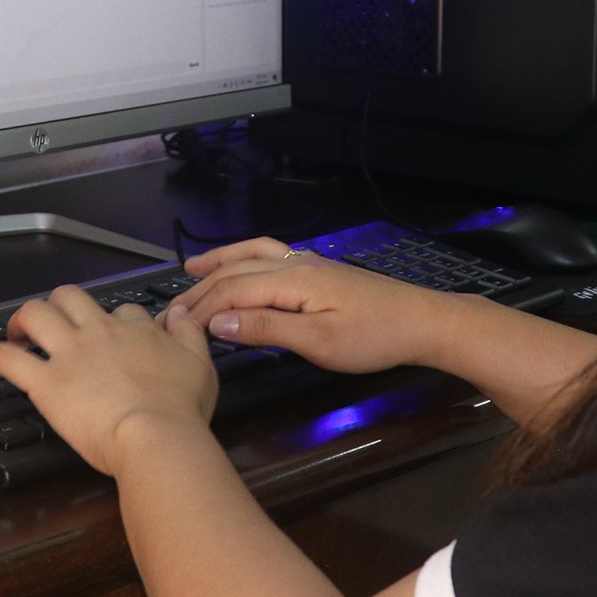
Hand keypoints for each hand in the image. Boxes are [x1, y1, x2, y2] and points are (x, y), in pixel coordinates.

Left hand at [0, 286, 217, 477]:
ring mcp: (70, 355)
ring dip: (23, 319)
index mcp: (136, 331)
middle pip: (70, 297)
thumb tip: (181, 314)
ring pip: (36, 314)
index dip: (114, 320)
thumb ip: (190, 334)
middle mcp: (99, 333)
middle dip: (59, 304)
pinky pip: (8, 359)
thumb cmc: (179, 410)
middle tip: (53, 323)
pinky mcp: (46, 383)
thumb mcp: (201, 365)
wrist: (156, 436)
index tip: (111, 334)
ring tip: (17, 332)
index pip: (122, 311)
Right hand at [169, 238, 451, 374]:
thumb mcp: (318, 342)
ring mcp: (310, 264)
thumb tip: (219, 323)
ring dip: (222, 262)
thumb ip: (267, 329)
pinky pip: (271, 256)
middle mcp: (297, 264)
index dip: (201, 308)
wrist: (423, 322)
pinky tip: (244, 267)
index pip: (233, 290)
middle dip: (203, 287)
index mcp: (293, 280)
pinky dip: (246, 259)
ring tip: (195, 269)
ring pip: (254, 254)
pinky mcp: (322, 271)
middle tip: (173, 308)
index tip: (174, 326)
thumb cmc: (374, 337)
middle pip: (238, 269)